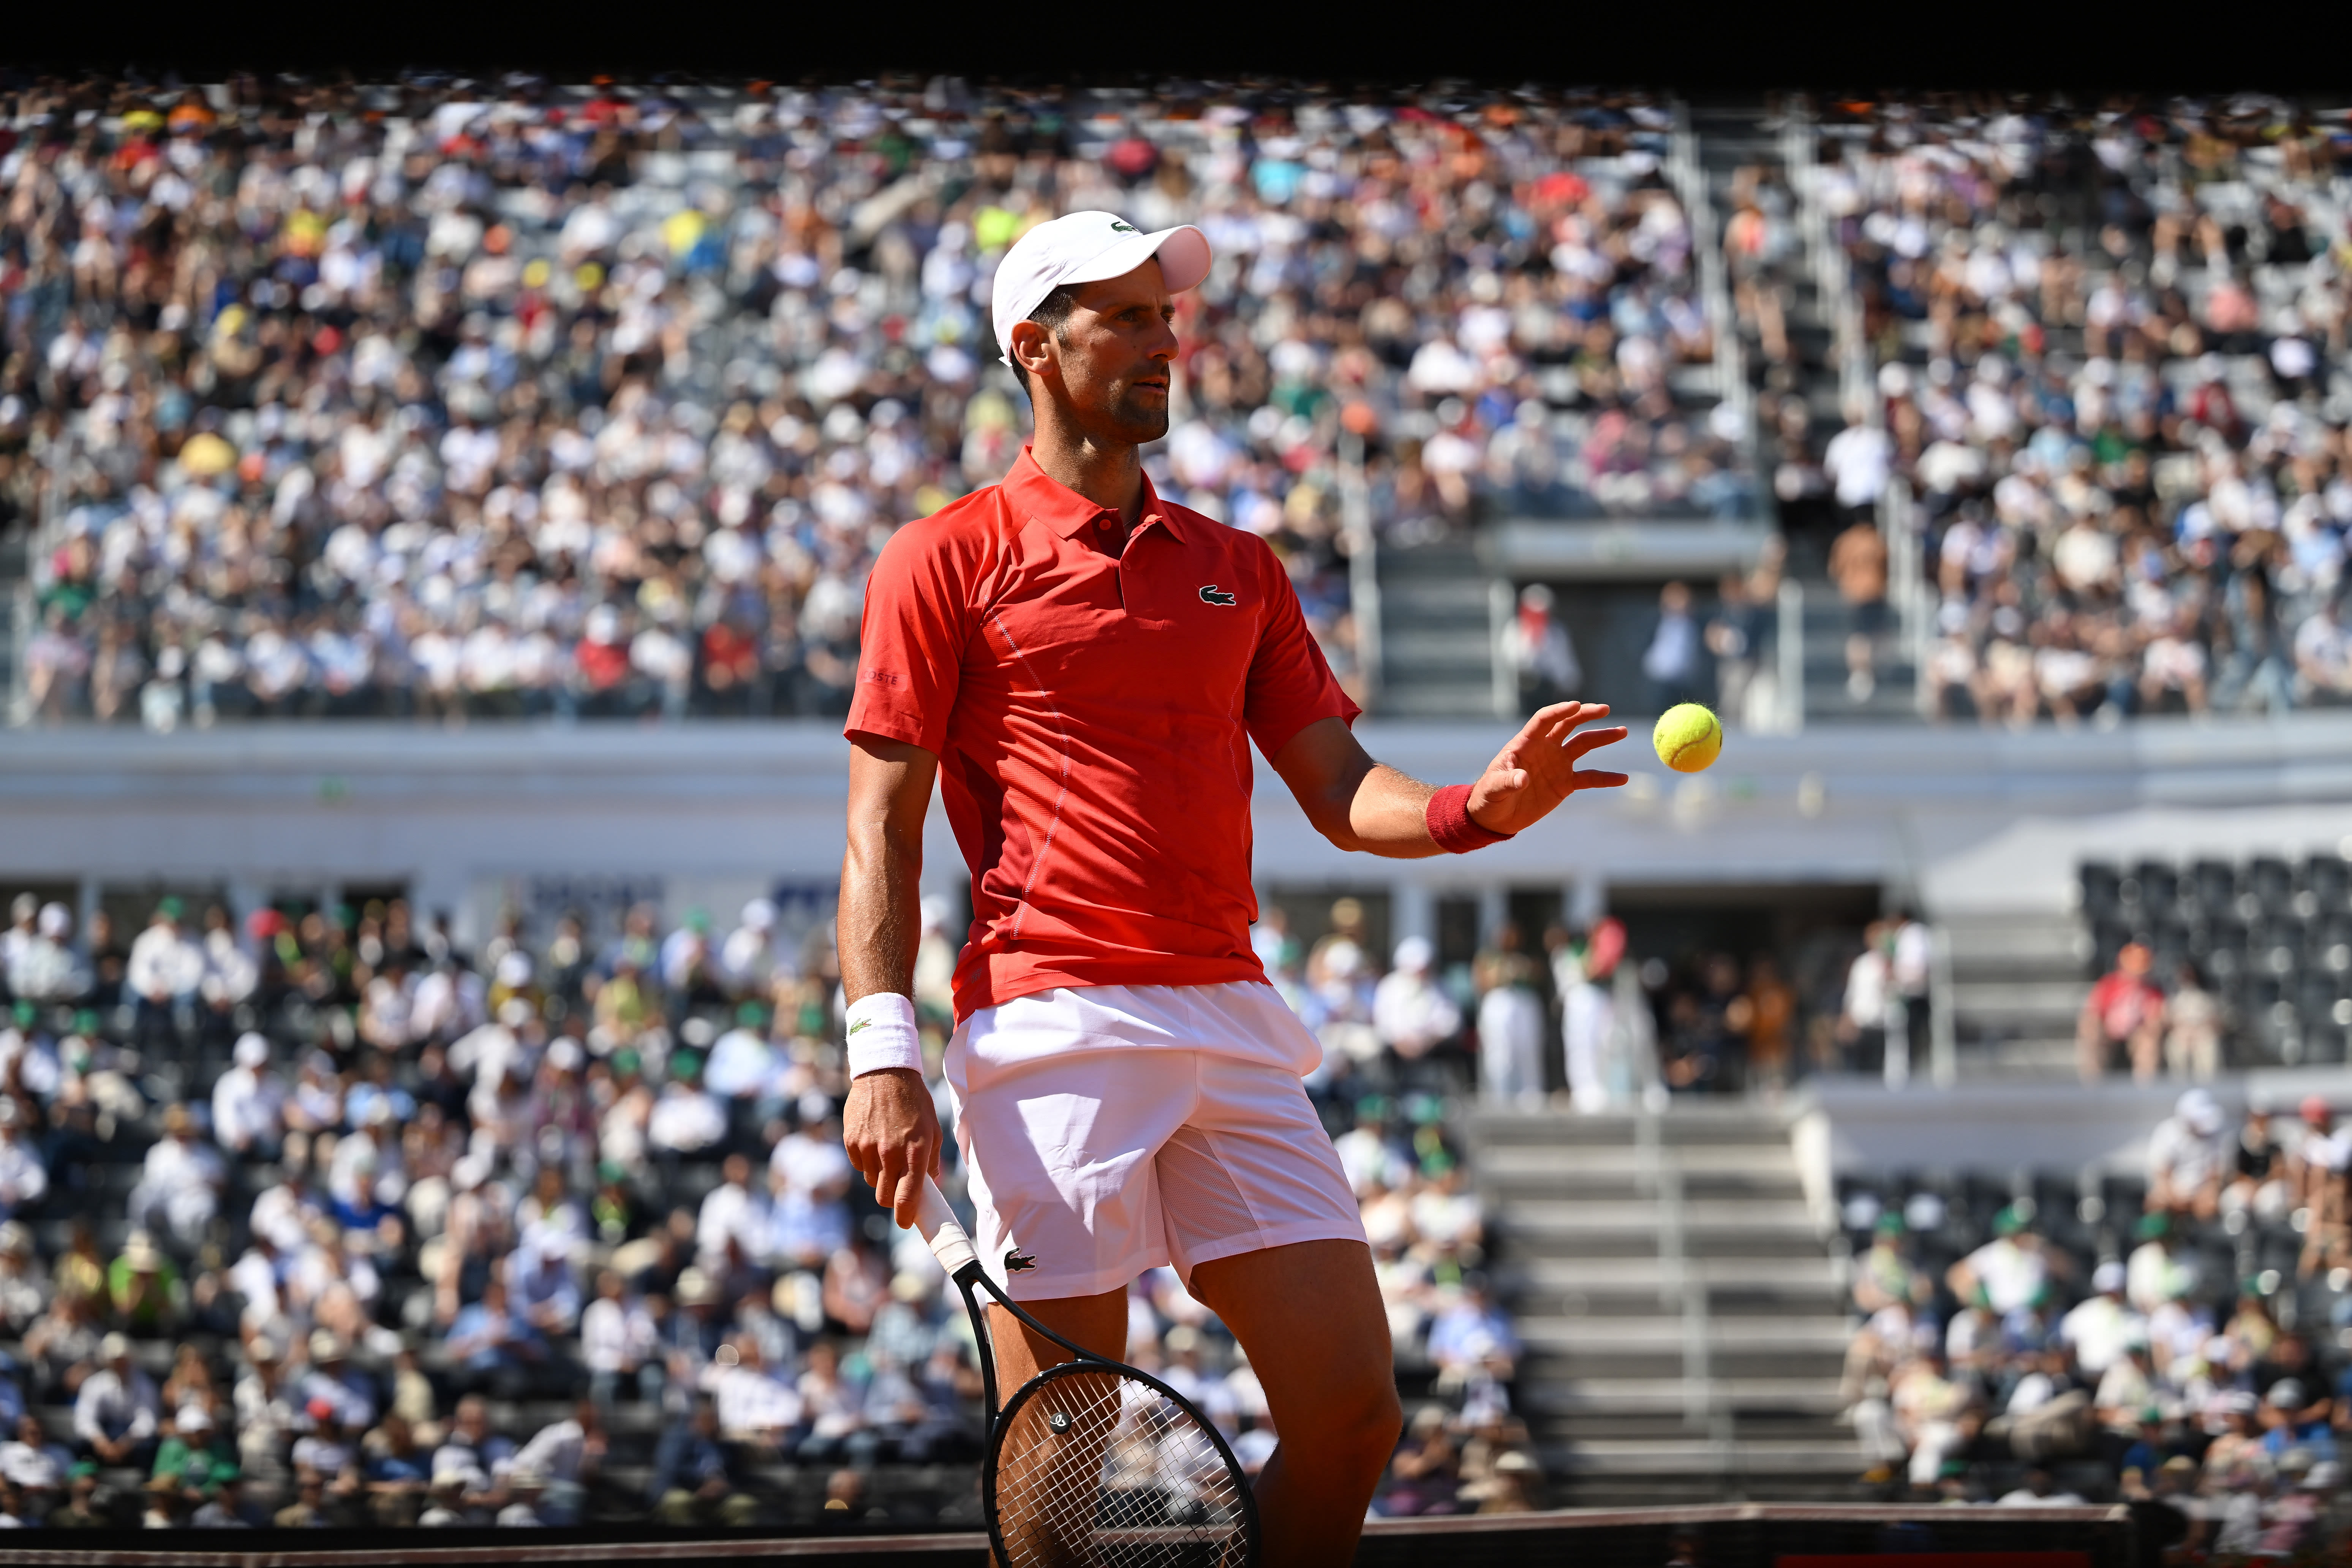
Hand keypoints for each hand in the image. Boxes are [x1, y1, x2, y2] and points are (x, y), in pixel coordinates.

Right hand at [842, 1067, 942, 1228]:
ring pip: (872, 1181)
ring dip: (881, 1175)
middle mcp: (890, 1152)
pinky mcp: (851, 1141)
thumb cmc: (914, 1101)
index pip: (907, 1196)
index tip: (906, 1222)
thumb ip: (931, 1159)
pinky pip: (859, 1165)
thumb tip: (931, 1182)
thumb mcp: (932, 1128)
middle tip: (898, 1185)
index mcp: (915, 1150)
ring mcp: (868, 1147)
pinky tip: (874, 1141)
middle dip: (892, 1197)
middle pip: (885, 1196)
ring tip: (888, 1152)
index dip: (906, 1215)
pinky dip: (867, 1161)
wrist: (885, 1073)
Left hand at [1464, 702, 1628, 835]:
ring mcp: (1557, 764)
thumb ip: (1507, 782)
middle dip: (1586, 714)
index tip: (1576, 705)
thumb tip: (1521, 779)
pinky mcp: (1565, 783)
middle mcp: (1545, 748)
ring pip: (1583, 745)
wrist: (1495, 818)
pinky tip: (1623, 778)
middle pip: (1568, 724)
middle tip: (1604, 709)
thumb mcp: (1494, 789)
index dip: (1559, 711)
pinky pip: (1589, 777)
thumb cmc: (1489, 797)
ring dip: (1602, 737)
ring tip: (1622, 731)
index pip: (1544, 720)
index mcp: (1526, 743)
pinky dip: (1606, 778)